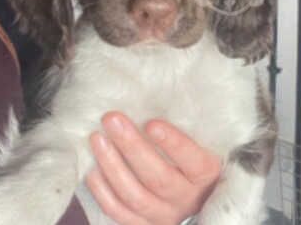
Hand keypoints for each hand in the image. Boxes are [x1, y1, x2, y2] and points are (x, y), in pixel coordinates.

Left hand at [86, 112, 221, 224]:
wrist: (196, 192)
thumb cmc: (193, 154)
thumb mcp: (202, 139)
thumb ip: (188, 123)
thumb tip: (159, 89)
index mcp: (207, 174)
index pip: (193, 161)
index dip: (173, 143)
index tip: (152, 122)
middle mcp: (189, 199)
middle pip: (158, 178)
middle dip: (131, 147)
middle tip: (112, 119)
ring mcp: (166, 214)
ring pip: (135, 196)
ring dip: (112, 166)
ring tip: (97, 138)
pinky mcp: (145, 224)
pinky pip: (120, 213)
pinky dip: (104, 192)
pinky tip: (92, 170)